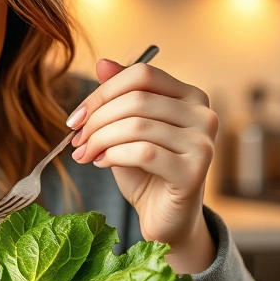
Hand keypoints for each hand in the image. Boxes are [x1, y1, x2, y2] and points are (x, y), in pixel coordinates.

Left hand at [67, 59, 218, 273]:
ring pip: (137, 126)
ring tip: (85, 154)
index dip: (102, 92)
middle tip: (76, 140)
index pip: (142, 74)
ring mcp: (204, 142)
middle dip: (96, 119)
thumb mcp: (126, 128)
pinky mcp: (195, 171)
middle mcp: (204, 114)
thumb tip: (102, 62)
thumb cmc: (145, 171)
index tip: (76, 118)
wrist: (165, 217)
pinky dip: (113, 156)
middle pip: (136, 99)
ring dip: (100, 140)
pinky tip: (102, 163)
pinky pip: (143, 152)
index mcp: (189, 96)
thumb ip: (119, 96)